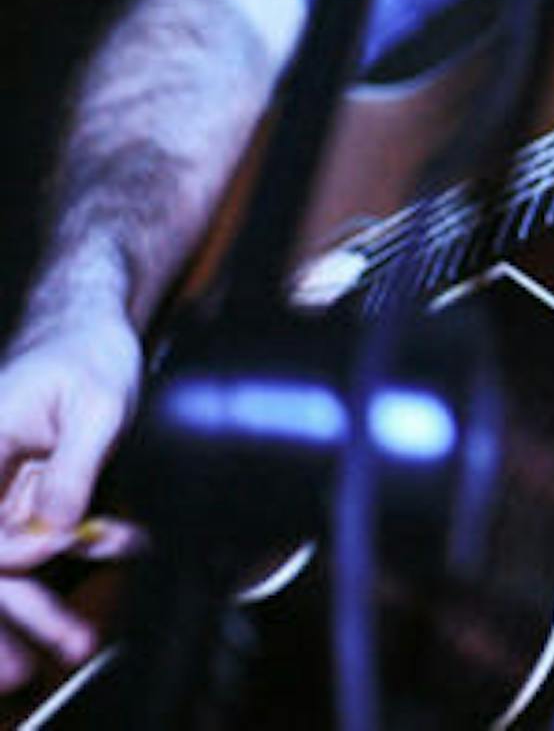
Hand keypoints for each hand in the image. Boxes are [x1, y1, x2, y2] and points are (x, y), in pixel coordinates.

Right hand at [0, 309, 144, 690]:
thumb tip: (58, 529)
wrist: (87, 329)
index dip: (8, 553)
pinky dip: (52, 570)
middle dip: (4, 612)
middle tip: (22, 668)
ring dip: (24, 609)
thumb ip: (75, 468)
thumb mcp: (100, 403)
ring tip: (54, 652)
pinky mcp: (16, 500)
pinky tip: (80, 588)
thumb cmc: (88, 353)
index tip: (49, 552)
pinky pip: (27, 545)